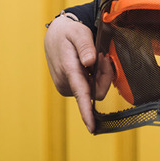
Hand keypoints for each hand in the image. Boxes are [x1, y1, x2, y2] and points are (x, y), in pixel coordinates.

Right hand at [44, 15, 96, 132]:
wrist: (55, 35)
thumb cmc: (68, 33)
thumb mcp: (78, 33)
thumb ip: (85, 46)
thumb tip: (90, 62)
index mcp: (68, 70)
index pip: (81, 94)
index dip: (87, 112)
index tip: (92, 127)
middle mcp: (66, 83)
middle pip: (95, 91)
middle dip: (104, 76)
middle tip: (103, 55)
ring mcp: (66, 87)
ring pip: (93, 90)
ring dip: (100, 75)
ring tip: (96, 57)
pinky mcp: (69, 87)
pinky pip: (89, 88)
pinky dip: (95, 77)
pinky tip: (92, 64)